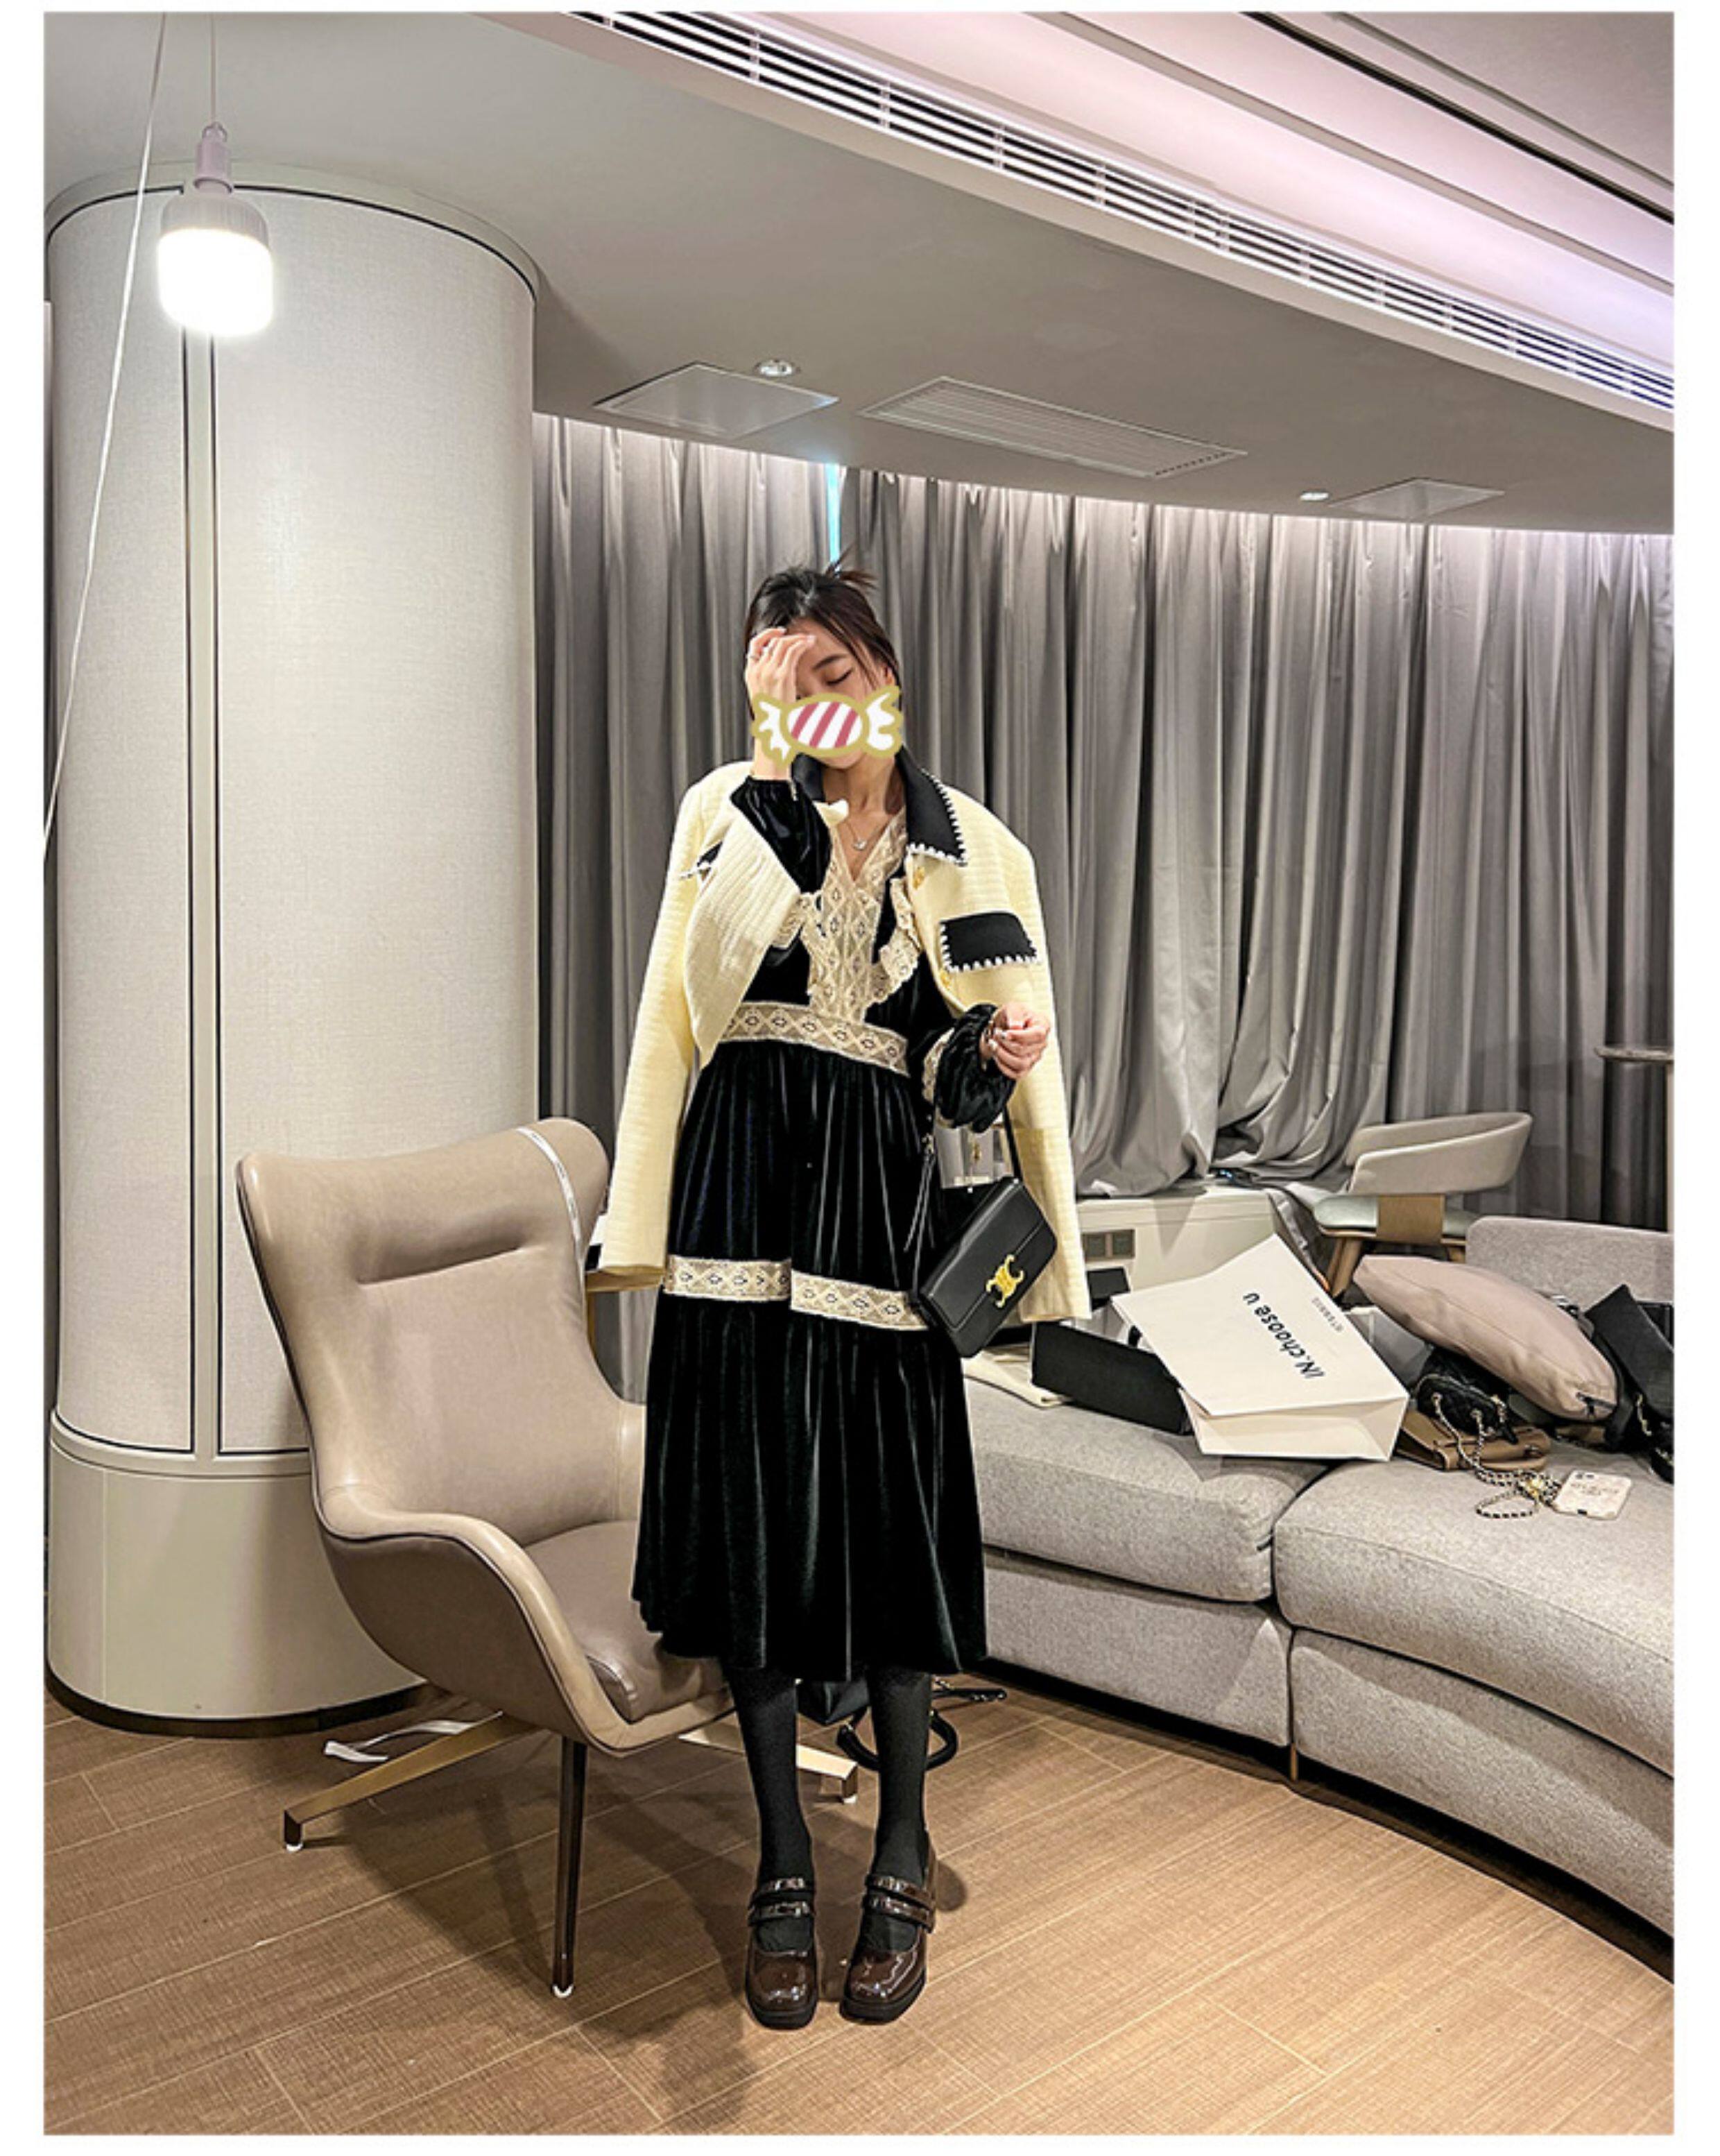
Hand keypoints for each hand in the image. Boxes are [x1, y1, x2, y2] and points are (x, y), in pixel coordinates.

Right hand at [745, 628, 813, 776]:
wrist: (774, 734)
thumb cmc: (774, 721)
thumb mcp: (767, 699)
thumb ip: (771, 684)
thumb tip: (783, 677)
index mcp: (750, 675)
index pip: (755, 645)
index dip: (768, 635)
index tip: (781, 632)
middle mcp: (757, 671)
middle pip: (771, 642)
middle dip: (787, 636)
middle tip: (801, 637)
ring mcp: (769, 672)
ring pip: (782, 643)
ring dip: (797, 639)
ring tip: (809, 640)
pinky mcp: (782, 676)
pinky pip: (792, 650)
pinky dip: (802, 643)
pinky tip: (810, 643)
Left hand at [980, 1002, 1048, 1079]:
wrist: (1002, 1027)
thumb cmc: (1011, 1017)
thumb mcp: (1012, 1008)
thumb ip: (1015, 1015)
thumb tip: (1016, 1027)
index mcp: (1042, 1026)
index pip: (1037, 1034)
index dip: (1019, 1036)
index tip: (1005, 1033)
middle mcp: (1041, 1043)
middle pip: (1024, 1050)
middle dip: (1005, 1043)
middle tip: (996, 1034)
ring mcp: (1034, 1057)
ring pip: (1020, 1064)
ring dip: (1002, 1054)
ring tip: (994, 1044)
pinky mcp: (1026, 1068)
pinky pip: (1016, 1073)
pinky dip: (1002, 1065)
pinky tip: (997, 1054)